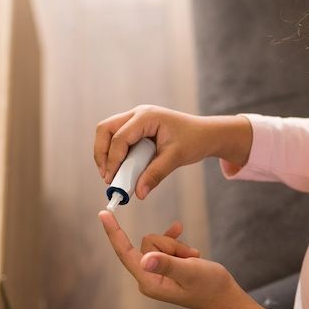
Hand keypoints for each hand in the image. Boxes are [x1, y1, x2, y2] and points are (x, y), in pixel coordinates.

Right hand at [93, 105, 250, 199]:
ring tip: (112, 175)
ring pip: (107, 132)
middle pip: (105, 129)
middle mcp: (137, 114)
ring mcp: (136, 119)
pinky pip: (117, 138)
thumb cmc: (194, 141)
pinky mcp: (137, 128)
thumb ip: (155, 174)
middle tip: (106, 176)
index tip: (112, 180)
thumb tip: (138, 194)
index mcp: (147, 117)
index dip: (113, 160)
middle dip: (102, 153)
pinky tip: (121, 169)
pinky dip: (115, 153)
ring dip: (106, 154)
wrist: (206, 134)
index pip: (120, 137)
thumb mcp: (175, 158)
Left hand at [98, 210, 234, 308]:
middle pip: (148, 243)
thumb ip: (167, 265)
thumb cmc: (209, 287)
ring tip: (193, 260)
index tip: (103, 213)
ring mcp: (155, 272)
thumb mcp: (190, 272)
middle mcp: (148, 277)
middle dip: (170, 244)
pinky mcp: (163, 267)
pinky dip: (177, 244)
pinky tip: (191, 249)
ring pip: (159, 242)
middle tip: (190, 258)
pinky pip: (165, 245)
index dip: (114, 232)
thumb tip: (145, 260)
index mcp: (149, 281)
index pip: (125, 253)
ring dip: (178, 247)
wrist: (222, 297)